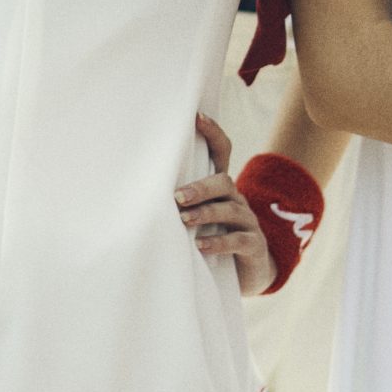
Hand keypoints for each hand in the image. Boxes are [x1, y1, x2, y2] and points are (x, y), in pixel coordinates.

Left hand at [176, 112, 274, 296]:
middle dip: (201, 188)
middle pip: (224, 182)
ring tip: (185, 220)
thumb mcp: (197, 218)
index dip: (213, 133)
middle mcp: (237, 200)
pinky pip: (239, 240)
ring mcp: (248, 222)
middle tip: (178, 197)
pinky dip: (219, 241)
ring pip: (230, 210)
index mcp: (221, 189)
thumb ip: (178, 203)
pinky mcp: (254, 246)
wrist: (247, 274)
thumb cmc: (211, 240)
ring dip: (206, 213)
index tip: (196, 117)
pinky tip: (200, 245)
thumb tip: (137, 189)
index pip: (222, 152)